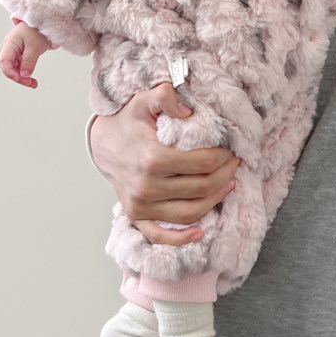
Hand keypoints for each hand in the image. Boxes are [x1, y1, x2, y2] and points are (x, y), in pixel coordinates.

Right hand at [0, 20, 51, 87]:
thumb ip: (29, 61)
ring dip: (23, 77)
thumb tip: (25, 75)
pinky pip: (21, 66)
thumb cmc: (37, 30)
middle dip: (18, 77)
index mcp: (10, 44)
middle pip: (9, 67)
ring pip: (15, 68)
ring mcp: (16, 51)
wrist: (45, 22)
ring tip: (33, 84)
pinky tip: (32, 80)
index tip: (21, 79)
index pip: (4, 62)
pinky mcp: (22, 54)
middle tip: (30, 83)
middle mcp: (10, 48)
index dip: (10, 73)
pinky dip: (26, 73)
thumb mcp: (35, 46)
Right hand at [90, 82, 238, 245]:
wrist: (101, 143)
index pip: (201, 163)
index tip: (230, 150)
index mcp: (152, 158)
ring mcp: (141, 205)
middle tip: (234, 164)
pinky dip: (181, 239)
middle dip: (223, 175)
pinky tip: (200, 232)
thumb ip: (165, 97)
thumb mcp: (143, 100)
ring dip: (214, 200)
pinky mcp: (136, 216)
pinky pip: (160, 235)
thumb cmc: (126, 122)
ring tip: (227, 185)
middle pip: (200, 188)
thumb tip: (188, 110)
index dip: (222, 157)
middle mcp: (146, 186)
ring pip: (189, 212)